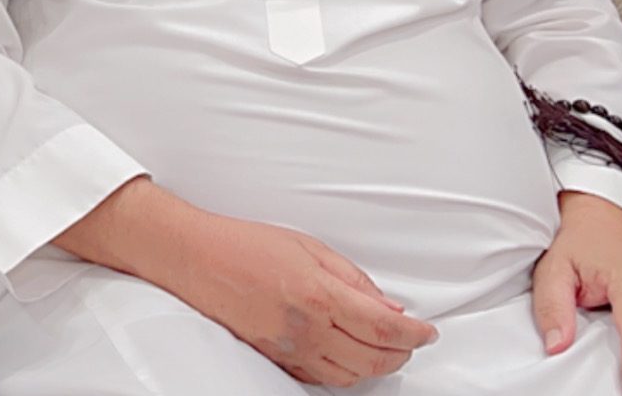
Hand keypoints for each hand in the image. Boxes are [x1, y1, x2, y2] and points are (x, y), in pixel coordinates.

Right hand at [164, 214, 437, 386]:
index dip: (415, 334)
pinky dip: (344, 373)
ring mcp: (289, 348)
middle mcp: (306, 328)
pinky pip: (320, 378)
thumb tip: (389, 307)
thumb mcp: (308, 247)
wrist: (194, 258)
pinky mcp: (274, 357)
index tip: (427, 332)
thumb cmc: (245, 244)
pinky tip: (348, 356)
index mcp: (318, 295)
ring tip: (383, 349)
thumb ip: (353, 279)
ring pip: (350, 377)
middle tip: (411, 340)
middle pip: (374, 360)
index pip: (385, 328)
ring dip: (376, 367)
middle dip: (402, 353)